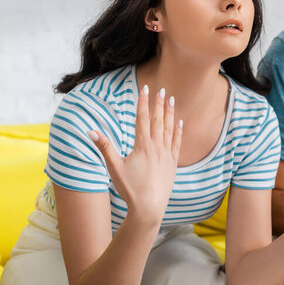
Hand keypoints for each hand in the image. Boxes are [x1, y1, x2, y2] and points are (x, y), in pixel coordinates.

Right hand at [88, 86, 182, 224]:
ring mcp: (167, 155)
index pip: (142, 118)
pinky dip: (178, 131)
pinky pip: (177, 143)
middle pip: (158, 120)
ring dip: (170, 113)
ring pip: (169, 129)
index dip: (143, 102)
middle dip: (159, 103)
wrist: (149, 208)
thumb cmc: (129, 189)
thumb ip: (104, 147)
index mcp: (143, 146)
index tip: (144, 88)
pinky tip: (180, 122)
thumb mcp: (114, 167)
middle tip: (162, 89)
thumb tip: (91, 131)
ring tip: (171, 100)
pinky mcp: (173, 163)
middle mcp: (157, 147)